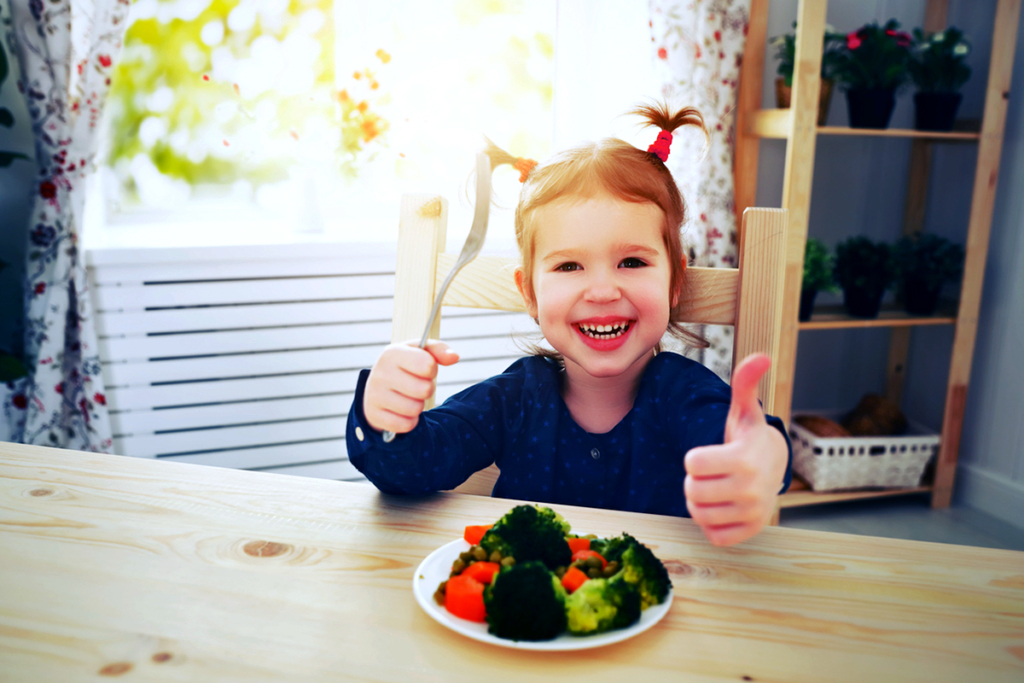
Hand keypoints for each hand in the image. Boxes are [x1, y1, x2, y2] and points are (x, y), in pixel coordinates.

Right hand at [363, 340, 459, 433]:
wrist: (377, 387)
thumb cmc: (404, 368)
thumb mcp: (419, 353)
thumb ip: (438, 350)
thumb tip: (454, 357)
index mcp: (392, 353)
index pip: (427, 365)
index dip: (431, 370)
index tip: (424, 370)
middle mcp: (380, 373)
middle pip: (424, 390)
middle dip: (426, 390)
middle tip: (417, 386)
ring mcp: (374, 395)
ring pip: (415, 409)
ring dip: (418, 406)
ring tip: (409, 398)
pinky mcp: (374, 416)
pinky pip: (405, 424)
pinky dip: (409, 421)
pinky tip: (402, 412)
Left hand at [683, 353, 788, 546]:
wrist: (773, 469)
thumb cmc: (748, 437)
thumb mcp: (744, 411)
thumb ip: (745, 383)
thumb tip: (761, 357)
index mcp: (745, 459)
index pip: (693, 463)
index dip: (695, 458)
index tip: (709, 455)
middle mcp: (752, 489)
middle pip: (692, 490)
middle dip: (694, 481)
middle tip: (709, 474)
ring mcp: (752, 513)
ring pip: (698, 514)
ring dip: (698, 502)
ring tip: (714, 488)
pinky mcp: (749, 532)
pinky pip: (712, 534)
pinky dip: (710, 522)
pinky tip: (722, 507)